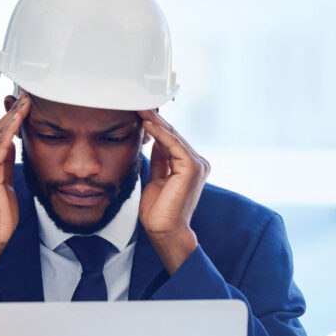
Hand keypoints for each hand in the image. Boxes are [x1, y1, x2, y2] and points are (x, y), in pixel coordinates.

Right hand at [0, 94, 30, 300]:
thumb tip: (12, 142)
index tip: (23, 104)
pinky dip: (11, 128)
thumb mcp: (2, 181)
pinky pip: (0, 143)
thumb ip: (4, 161)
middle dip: (12, 111)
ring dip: (14, 115)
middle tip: (28, 94)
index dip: (9, 118)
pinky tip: (22, 116)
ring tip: (28, 99)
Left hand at [138, 110, 208, 273]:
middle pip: (173, 135)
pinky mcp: (192, 168)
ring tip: (139, 109)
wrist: (164, 231)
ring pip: (174, 137)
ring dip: (155, 121)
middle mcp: (197, 163)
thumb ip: (159, 160)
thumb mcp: (156, 179)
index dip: (156, 126)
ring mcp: (197, 165)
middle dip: (155, 119)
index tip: (139, 113)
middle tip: (137, 104)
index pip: (171, 140)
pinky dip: (160, 134)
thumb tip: (154, 141)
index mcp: (190, 166)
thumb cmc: (159, 212)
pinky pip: (174, 145)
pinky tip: (147, 124)